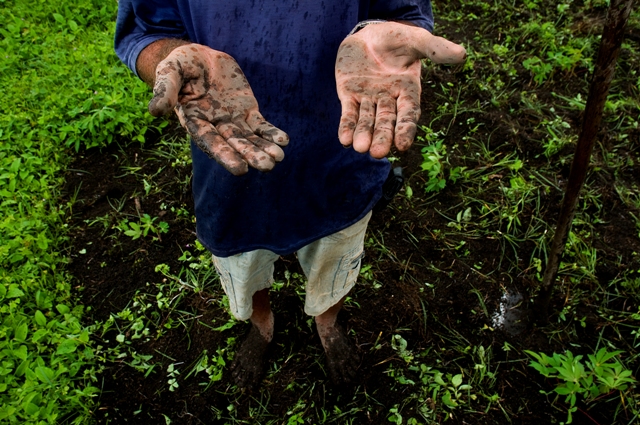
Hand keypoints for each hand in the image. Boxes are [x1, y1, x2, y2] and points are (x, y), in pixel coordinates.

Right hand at [149, 44, 288, 175]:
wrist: (201, 56)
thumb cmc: (181, 64)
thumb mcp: (170, 71)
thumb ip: (165, 89)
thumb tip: (155, 111)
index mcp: (194, 120)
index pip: (209, 141)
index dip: (224, 154)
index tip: (240, 168)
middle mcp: (214, 125)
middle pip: (233, 144)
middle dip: (249, 155)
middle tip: (266, 166)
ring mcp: (232, 120)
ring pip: (249, 138)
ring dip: (263, 148)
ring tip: (278, 158)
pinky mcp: (247, 111)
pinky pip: (260, 125)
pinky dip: (271, 133)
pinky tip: (283, 141)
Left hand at [335, 22, 465, 157]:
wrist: (369, 34)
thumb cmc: (396, 37)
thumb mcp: (416, 40)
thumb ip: (435, 49)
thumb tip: (462, 54)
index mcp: (408, 91)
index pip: (408, 114)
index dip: (406, 129)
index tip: (403, 146)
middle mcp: (389, 100)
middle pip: (386, 122)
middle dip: (383, 137)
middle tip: (378, 153)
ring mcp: (368, 99)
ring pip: (367, 121)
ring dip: (363, 135)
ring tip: (360, 148)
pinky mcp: (349, 95)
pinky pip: (348, 114)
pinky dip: (346, 127)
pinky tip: (344, 140)